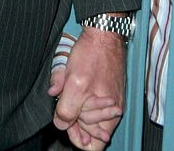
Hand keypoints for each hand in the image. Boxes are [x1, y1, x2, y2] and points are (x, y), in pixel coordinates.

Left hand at [49, 27, 125, 149]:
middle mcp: (112, 112)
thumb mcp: (74, 85)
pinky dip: (83, 97)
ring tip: (71, 91)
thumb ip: (66, 110)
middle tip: (66, 102)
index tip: (66, 123)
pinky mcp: (110, 90)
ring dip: (78, 108)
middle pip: (90, 133)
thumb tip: (60, 123)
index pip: (92, 146)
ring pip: (90, 117)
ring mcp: (112, 101)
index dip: (75, 137)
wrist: (103, 33)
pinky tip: (77, 84)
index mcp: (106, 115)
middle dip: (75, 120)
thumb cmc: (91, 56)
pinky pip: (94, 104)